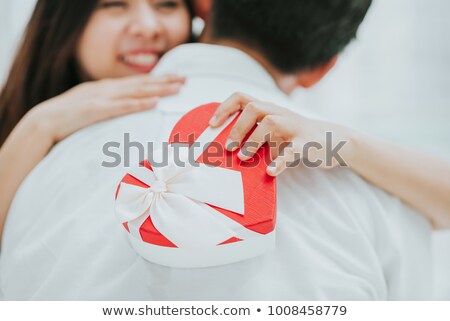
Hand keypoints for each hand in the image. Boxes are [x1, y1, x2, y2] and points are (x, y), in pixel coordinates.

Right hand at [26, 74, 184, 142]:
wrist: (44, 121)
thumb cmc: (68, 118)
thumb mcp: (91, 106)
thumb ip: (109, 105)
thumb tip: (126, 107)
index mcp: (106, 88)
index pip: (137, 82)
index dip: (157, 79)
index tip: (175, 78)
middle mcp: (107, 89)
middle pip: (141, 83)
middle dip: (164, 81)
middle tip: (185, 79)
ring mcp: (102, 98)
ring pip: (136, 92)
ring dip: (158, 90)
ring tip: (176, 88)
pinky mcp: (97, 110)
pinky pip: (122, 107)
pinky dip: (139, 104)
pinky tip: (153, 103)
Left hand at [209, 92, 353, 175]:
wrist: (334, 141)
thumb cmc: (295, 139)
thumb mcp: (274, 133)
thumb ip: (255, 136)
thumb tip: (225, 152)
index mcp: (270, 110)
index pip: (243, 98)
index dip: (224, 108)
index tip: (212, 124)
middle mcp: (280, 113)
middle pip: (254, 108)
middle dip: (237, 128)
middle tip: (229, 148)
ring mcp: (294, 126)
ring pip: (271, 123)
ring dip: (253, 141)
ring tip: (243, 158)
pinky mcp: (307, 143)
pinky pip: (293, 150)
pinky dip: (280, 161)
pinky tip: (271, 171)